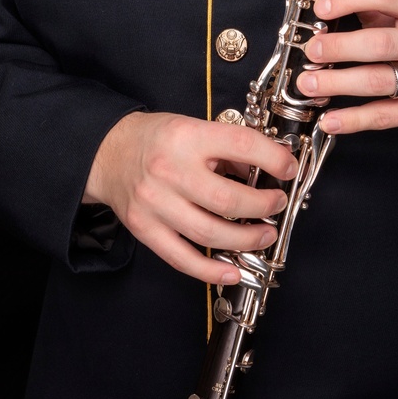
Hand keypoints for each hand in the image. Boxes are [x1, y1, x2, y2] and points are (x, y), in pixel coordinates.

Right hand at [84, 111, 298, 283]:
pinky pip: (183, 259)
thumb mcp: (193, 127)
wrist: (109, 153)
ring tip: (265, 235)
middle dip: (263, 205)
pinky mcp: (145, 230)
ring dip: (246, 239)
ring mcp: (156, 204)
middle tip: (276, 204)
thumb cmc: (157, 138)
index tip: (288, 168)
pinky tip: (233, 271)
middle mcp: (170, 170)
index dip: (272, 159)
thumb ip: (227, 148)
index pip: (240, 144)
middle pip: (227, 198)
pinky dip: (212, 270)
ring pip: (210, 232)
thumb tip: (265, 170)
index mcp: (187, 137)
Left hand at [295, 0, 397, 134]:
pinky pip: (384, 116)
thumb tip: (326, 2)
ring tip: (308, 83)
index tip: (320, 9)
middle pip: (378, 43)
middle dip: (337, 47)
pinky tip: (329, 119)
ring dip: (335, 83)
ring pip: (376, 81)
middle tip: (311, 51)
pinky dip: (352, 120)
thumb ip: (374, 6)